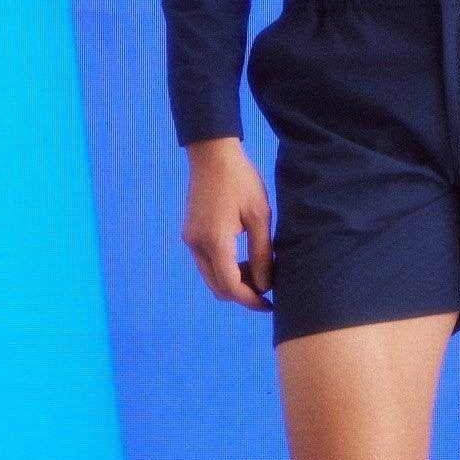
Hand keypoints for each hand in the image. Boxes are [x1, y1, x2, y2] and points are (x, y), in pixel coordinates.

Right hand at [181, 137, 273, 309]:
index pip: (231, 286)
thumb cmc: (241, 180)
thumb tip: (265, 285)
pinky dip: (224, 268)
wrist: (213, 154)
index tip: (269, 305)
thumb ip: (262, 254)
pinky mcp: (190, 233)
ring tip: (259, 269)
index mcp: (215, 241)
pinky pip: (207, 263)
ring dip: (233, 281)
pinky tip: (243, 258)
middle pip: (218, 287)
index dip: (251, 300)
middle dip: (243, 293)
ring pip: (212, 277)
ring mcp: (190, 239)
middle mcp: (197, 245)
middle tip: (267, 286)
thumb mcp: (259, 216)